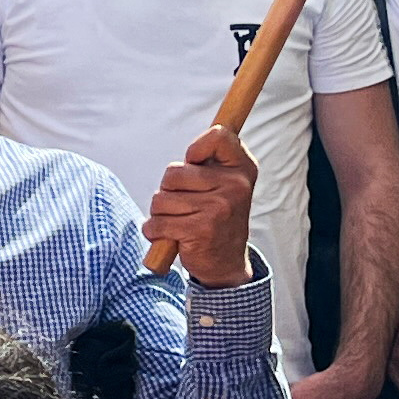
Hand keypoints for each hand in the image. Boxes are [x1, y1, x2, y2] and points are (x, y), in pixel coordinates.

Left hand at [146, 123, 257, 292]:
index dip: (197, 148)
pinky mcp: (200, 230)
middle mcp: (235, 186)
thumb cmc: (216, 215)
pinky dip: (154, 231)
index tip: (195, 164)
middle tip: (185, 205)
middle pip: (172, 172)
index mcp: (243, 168)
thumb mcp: (225, 182)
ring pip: (160, 199)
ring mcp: (219, 208)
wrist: (226, 263)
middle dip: (168, 190)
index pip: (218, 136)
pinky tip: (170, 237)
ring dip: (160, 214)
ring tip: (179, 221)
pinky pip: (157, 223)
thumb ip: (211, 159)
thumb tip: (197, 142)